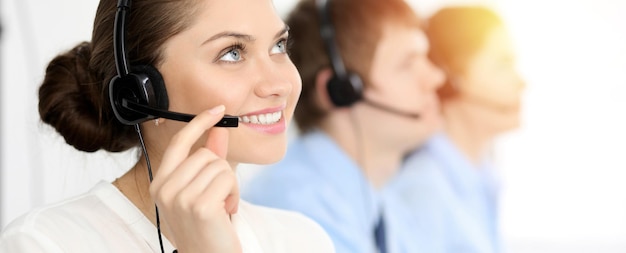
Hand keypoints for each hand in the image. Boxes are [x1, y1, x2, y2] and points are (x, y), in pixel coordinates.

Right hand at [149, 105, 241, 252]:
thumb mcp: (203, 190)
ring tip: (221, 206)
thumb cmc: (207, 227)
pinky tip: (226, 212)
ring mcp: (180, 198)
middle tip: (219, 197)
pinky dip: (234, 194)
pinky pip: (228, 179)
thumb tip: (219, 130)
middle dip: (221, 171)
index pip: (179, 142)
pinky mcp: (200, 206)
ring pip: (218, 165)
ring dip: (229, 185)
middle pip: (205, 154)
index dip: (199, 123)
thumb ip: (210, 159)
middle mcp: (164, 189)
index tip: (218, 110)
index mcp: (159, 184)